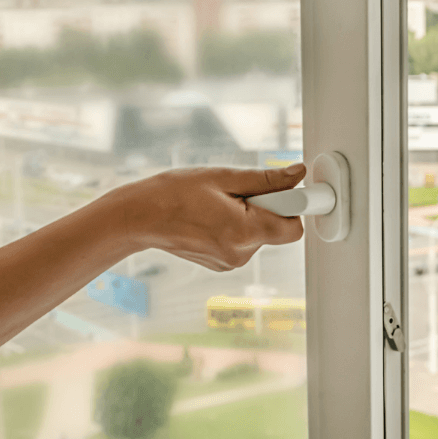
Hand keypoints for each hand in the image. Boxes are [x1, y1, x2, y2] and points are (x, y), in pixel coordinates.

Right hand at [113, 164, 306, 270]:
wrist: (139, 217)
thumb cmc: (174, 194)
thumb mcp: (223, 177)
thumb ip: (266, 179)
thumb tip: (298, 175)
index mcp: (244, 232)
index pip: (293, 228)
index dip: (294, 206)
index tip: (292, 192)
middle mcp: (241, 253)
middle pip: (277, 229)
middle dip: (267, 207)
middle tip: (238, 193)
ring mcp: (231, 262)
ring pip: (260, 234)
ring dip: (249, 216)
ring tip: (217, 204)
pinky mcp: (223, 264)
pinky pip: (244, 241)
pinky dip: (236, 226)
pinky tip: (211, 217)